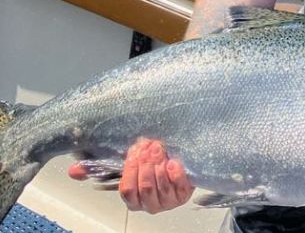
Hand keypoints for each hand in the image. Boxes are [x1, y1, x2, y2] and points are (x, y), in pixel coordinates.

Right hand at [68, 138, 193, 213]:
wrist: (178, 161)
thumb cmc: (150, 164)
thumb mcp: (128, 164)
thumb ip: (100, 168)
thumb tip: (73, 170)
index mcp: (135, 200)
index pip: (127, 190)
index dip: (130, 170)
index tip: (134, 152)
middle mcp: (150, 204)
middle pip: (144, 188)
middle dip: (146, 165)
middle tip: (148, 147)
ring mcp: (168, 201)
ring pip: (160, 187)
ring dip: (159, 166)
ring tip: (159, 150)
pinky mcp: (184, 194)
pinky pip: (180, 186)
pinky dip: (175, 173)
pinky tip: (173, 162)